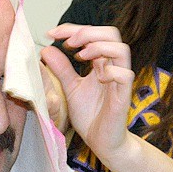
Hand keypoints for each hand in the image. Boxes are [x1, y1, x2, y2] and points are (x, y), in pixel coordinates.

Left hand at [41, 23, 134, 162]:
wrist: (102, 142)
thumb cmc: (90, 114)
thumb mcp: (70, 88)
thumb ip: (61, 69)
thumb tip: (47, 49)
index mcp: (100, 62)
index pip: (93, 33)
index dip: (72, 29)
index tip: (52, 33)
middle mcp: (112, 67)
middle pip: (111, 34)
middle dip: (87, 32)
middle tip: (68, 42)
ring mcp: (119, 81)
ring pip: (121, 50)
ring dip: (99, 47)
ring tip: (81, 56)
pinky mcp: (123, 96)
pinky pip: (125, 74)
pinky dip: (111, 71)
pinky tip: (97, 77)